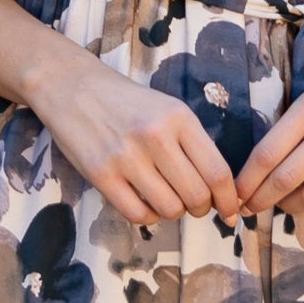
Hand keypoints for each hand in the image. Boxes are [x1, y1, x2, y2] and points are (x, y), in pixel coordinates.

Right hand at [31, 48, 242, 227]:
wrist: (71, 86)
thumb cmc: (125, 101)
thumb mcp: (167, 108)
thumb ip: (192, 143)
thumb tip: (218, 189)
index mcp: (179, 117)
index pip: (217, 171)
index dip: (230, 199)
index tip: (232, 211)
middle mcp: (155, 136)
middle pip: (197, 195)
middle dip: (202, 208)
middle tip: (196, 204)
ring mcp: (126, 157)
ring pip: (170, 209)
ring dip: (174, 211)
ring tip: (166, 198)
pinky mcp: (100, 174)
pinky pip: (138, 215)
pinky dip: (149, 216)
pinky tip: (145, 202)